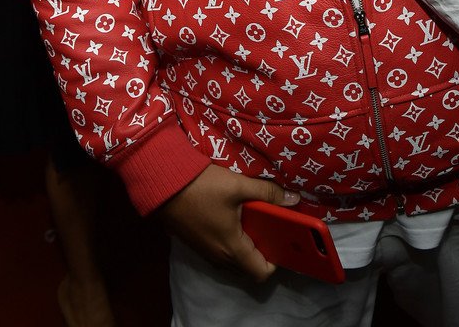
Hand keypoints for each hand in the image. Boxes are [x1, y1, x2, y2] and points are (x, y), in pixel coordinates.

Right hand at [157, 164, 299, 281]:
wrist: (164, 184)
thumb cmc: (203, 187)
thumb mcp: (238, 185)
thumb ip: (267, 193)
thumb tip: (294, 199)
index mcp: (232, 248)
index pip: (261, 273)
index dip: (276, 261)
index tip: (283, 241)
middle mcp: (219, 258)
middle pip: (248, 268)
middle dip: (263, 253)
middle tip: (272, 229)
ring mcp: (206, 253)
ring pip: (234, 261)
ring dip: (247, 248)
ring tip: (257, 222)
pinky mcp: (197, 245)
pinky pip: (221, 253)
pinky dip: (232, 244)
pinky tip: (236, 219)